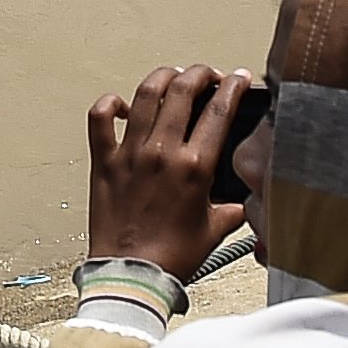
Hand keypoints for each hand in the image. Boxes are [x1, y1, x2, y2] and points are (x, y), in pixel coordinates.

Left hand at [85, 65, 248, 278]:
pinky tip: (123, 105)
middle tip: (208, 75)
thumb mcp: (215, 229)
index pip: (219, 111)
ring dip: (163, 78)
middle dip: (200, 73)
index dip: (233, 87)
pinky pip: (100, 118)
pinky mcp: (104, 161)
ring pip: (145, 94)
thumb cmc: (173, 256)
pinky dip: (110, 104)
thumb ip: (233, 208)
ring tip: (174, 77)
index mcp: (194, 166)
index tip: (239, 78)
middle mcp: (162, 152)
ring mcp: (130, 153)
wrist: (132, 274)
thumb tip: (247, 200)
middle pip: (183, 90)